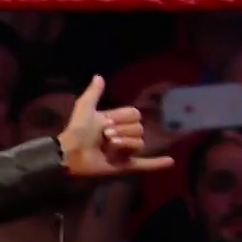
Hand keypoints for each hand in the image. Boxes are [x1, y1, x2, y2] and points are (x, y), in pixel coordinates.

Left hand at [55, 76, 169, 177]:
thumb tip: (99, 76)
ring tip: (109, 147)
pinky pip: (144, 164)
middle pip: (139, 128)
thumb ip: (94, 93)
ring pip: (139, 143)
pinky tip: (170, 162)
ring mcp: (123, 151)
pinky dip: (157, 164)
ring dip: (125, 144)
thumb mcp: (85, 107)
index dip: (123, 117)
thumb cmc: (77, 129)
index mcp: (115, 121)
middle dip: (123, 131)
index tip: (106, 122)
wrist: (70, 152)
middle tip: (105, 136)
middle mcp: (122, 135)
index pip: (135, 114)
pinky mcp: (123, 165)